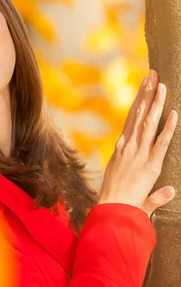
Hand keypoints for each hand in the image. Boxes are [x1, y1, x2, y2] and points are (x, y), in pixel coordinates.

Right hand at [99, 69, 177, 217]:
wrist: (112, 211)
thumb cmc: (118, 204)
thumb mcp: (134, 193)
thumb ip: (154, 192)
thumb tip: (170, 191)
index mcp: (122, 150)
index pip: (131, 120)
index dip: (138, 102)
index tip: (143, 87)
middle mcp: (129, 147)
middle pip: (139, 115)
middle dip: (146, 94)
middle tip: (152, 75)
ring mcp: (139, 154)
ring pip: (149, 123)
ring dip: (155, 103)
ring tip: (160, 84)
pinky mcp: (150, 165)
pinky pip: (161, 143)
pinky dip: (168, 128)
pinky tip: (174, 113)